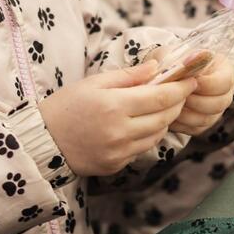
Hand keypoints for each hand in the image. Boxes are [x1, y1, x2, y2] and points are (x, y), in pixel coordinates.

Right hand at [38, 63, 194, 176]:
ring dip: (164, 120)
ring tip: (158, 107)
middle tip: (179, 91)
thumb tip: (157, 67)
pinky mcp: (116, 165)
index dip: (181, 87)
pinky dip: (147, 135)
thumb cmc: (66, 106)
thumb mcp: (94, 83)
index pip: (162, 96)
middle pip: (165, 117)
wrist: (42, 141)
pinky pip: (142, 148)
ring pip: (157, 134)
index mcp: (115, 106)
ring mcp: (119, 152)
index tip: (191, 79)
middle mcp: (120, 132)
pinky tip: (139, 125)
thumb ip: (128, 76)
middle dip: (177, 103)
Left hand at [169, 55, 233, 135]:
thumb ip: (181, 59)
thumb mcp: (176, 54)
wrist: (165, 74)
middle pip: (219, 104)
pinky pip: (195, 129)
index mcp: (224, 72)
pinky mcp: (202, 124)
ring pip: (206, 119)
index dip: (207, 84)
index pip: (224, 82)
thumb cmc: (172, 61)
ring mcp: (215, 111)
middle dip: (195, 101)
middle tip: (178, 95)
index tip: (191, 81)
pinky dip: (181, 124)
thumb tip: (187, 63)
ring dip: (186, 113)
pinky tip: (169, 114)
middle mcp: (224, 93)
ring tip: (171, 104)